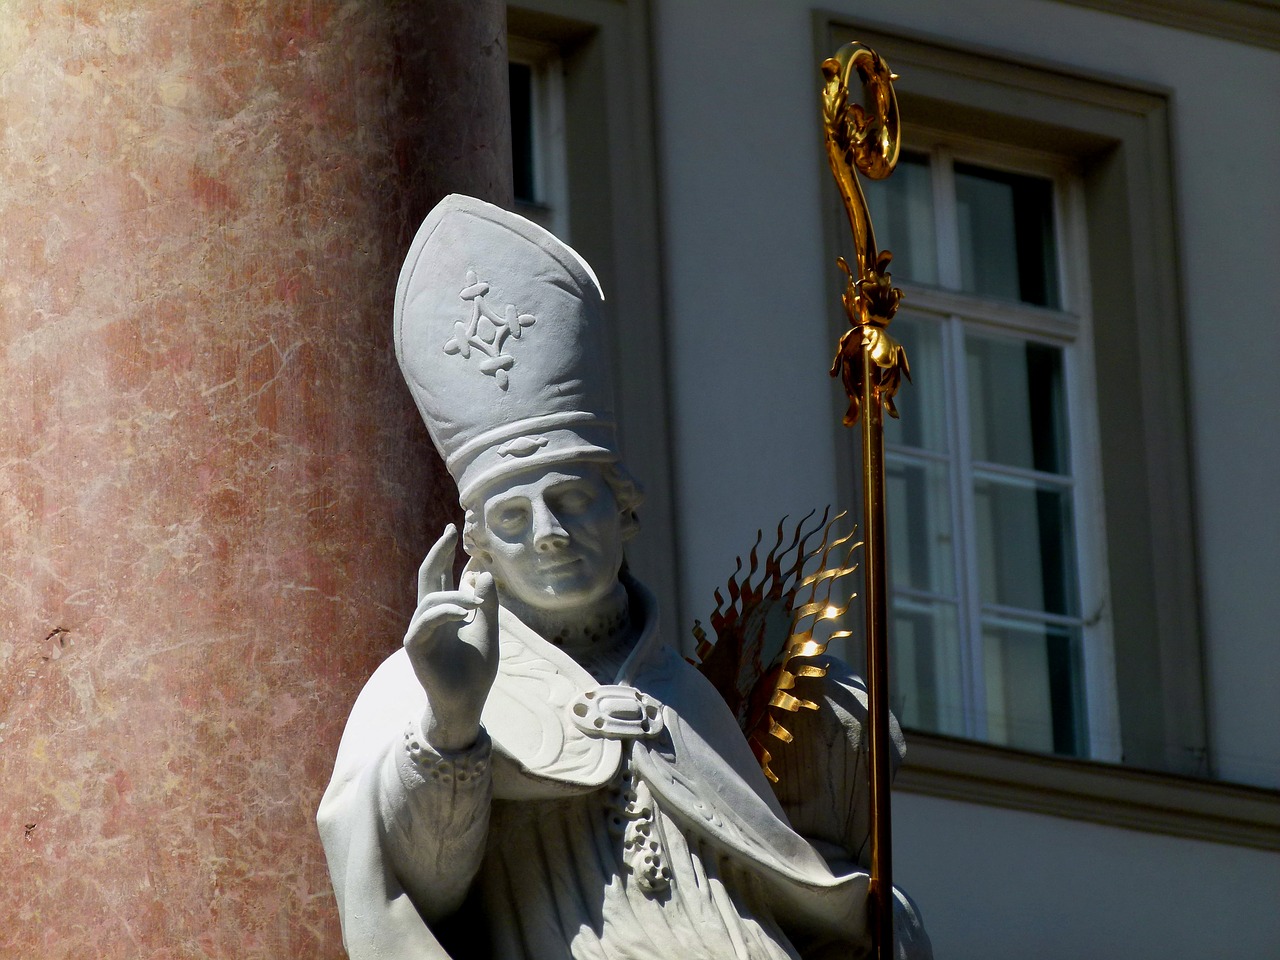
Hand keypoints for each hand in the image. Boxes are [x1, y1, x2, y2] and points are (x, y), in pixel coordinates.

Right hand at [404, 524, 499, 751]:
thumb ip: (487, 604)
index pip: (443, 577)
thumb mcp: (489, 631)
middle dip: (438, 553)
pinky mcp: (416, 647)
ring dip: (455, 596)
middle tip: (451, 532)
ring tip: (475, 604)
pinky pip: (425, 621)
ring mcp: (421, 632)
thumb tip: (484, 573)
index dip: (447, 554)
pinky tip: (464, 613)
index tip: (453, 530)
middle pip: (429, 577)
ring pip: (430, 598)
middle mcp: (431, 619)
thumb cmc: (476, 672)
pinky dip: (445, 613)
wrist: (466, 703)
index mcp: (447, 614)